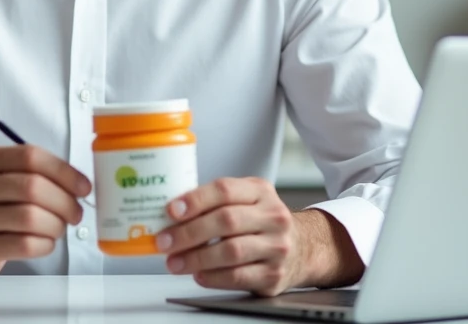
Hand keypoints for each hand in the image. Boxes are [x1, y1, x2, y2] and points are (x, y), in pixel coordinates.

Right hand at [0, 144, 91, 284]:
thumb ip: (30, 173)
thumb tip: (77, 183)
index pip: (31, 157)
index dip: (65, 172)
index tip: (83, 186)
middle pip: (34, 187)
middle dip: (65, 202)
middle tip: (74, 213)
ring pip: (31, 218)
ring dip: (56, 225)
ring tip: (58, 229)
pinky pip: (25, 245)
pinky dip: (45, 245)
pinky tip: (44, 243)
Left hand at [155, 177, 303, 296]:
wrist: (303, 248)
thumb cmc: (262, 222)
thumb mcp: (246, 200)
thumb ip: (215, 202)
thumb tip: (171, 215)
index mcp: (260, 191)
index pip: (225, 190)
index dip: (195, 200)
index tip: (171, 210)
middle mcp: (272, 217)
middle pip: (225, 221)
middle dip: (188, 232)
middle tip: (165, 241)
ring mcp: (276, 247)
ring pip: (231, 251)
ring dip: (196, 258)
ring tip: (174, 262)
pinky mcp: (274, 275)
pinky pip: (238, 276)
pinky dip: (213, 277)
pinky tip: (198, 275)